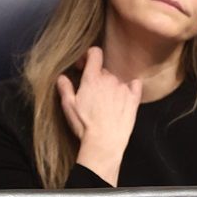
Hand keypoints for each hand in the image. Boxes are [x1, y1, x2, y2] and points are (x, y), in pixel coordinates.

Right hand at [56, 46, 142, 181]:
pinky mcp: (133, 99)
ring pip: (116, 80)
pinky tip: (124, 96)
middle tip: (92, 94)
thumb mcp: (68, 106)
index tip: (84, 66)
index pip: (95, 53)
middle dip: (98, 78)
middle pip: (104, 70)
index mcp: (92, 78)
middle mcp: (109, 79)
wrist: (104, 143)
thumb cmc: (85, 125)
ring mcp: (123, 88)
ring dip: (111, 86)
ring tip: (106, 103)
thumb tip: (62, 77)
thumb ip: (65, 87)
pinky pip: (135, 84)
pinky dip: (130, 87)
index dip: (89, 56)